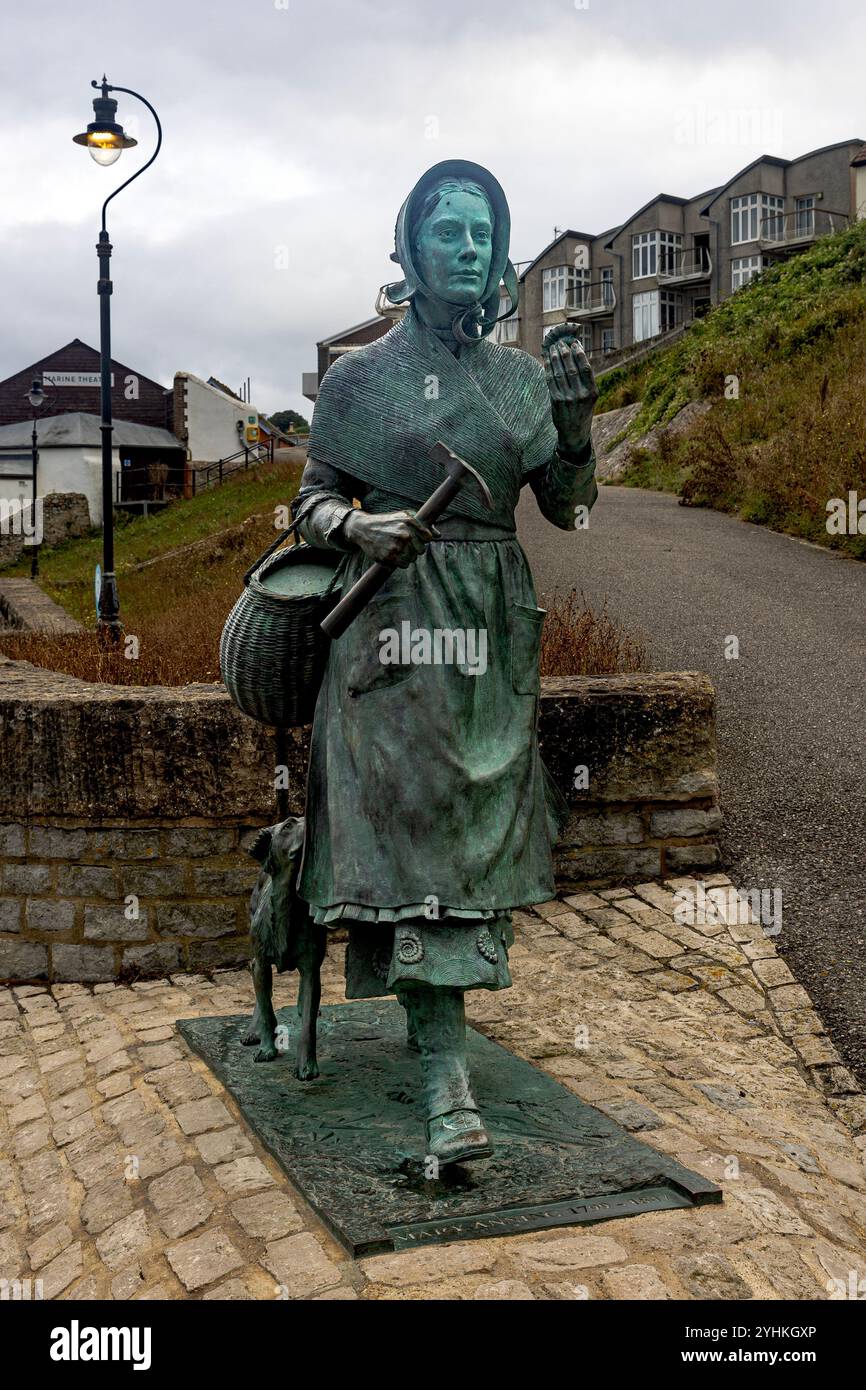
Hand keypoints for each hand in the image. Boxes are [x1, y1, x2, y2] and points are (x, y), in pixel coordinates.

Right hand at [343, 508, 436, 567]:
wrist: (363, 528)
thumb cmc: (386, 522)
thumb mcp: (403, 517)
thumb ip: (422, 525)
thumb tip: (438, 535)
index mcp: (410, 522)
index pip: (428, 537)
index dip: (422, 539)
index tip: (414, 539)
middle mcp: (405, 533)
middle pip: (421, 550)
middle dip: (414, 549)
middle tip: (404, 545)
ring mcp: (397, 546)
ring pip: (413, 558)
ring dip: (407, 556)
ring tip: (397, 549)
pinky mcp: (389, 556)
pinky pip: (404, 565)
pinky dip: (401, 562)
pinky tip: (394, 555)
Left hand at [543, 324, 598, 454]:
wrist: (574, 431)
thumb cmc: (582, 409)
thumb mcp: (590, 396)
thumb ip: (585, 379)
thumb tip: (577, 355)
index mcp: (592, 392)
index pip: (585, 368)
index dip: (579, 354)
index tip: (574, 343)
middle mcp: (581, 395)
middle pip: (571, 368)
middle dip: (565, 353)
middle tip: (560, 343)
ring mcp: (568, 398)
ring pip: (560, 373)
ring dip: (555, 359)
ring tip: (553, 349)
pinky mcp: (556, 401)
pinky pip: (551, 381)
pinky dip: (548, 369)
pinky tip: (547, 361)